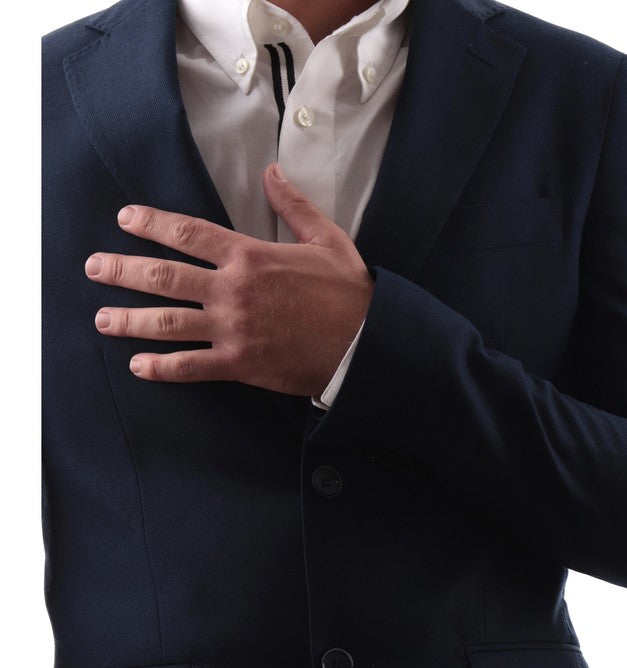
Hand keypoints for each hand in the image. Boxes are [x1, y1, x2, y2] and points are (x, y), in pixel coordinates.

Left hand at [84, 163, 373, 396]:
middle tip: (93, 268)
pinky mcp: (240, 364)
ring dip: (130, 321)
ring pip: (169, 323)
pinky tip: (138, 367)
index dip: (151, 224)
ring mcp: (233, 329)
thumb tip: (271, 172)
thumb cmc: (348, 293)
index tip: (124, 219)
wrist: (366, 343)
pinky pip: (191, 367)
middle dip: (123, 271)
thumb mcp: (326, 238)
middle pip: (164, 277)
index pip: (187, 234)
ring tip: (102, 318)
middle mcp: (233, 290)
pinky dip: (162, 369)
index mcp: (250, 256)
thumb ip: (292, 205)